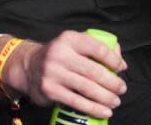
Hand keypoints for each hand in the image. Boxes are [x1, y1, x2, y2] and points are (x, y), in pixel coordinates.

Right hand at [6, 31, 127, 117]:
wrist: (28, 67)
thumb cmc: (60, 55)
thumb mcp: (75, 44)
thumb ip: (97, 47)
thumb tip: (120, 62)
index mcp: (70, 39)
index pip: (98, 48)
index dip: (113, 60)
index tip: (121, 68)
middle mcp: (60, 54)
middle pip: (94, 71)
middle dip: (112, 82)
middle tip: (122, 88)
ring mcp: (53, 73)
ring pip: (87, 88)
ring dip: (106, 97)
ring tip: (116, 101)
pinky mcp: (50, 90)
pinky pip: (76, 101)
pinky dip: (93, 108)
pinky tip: (104, 111)